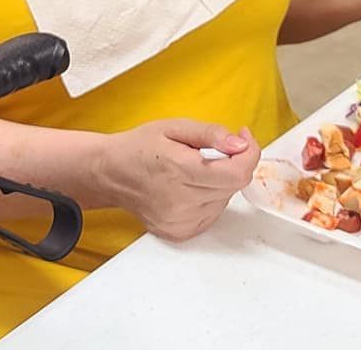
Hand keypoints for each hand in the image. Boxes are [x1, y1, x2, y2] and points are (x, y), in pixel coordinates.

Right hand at [98, 118, 260, 241]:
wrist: (111, 173)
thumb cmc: (140, 147)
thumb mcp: (175, 126)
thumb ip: (210, 134)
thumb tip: (239, 145)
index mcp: (180, 171)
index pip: (237, 174)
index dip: (249, 154)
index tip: (243, 138)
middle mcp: (181, 202)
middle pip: (234, 186)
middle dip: (233, 163)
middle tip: (217, 148)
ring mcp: (180, 222)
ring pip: (225, 200)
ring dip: (221, 182)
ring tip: (197, 168)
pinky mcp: (179, 233)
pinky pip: (212, 214)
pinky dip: (211, 197)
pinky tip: (192, 186)